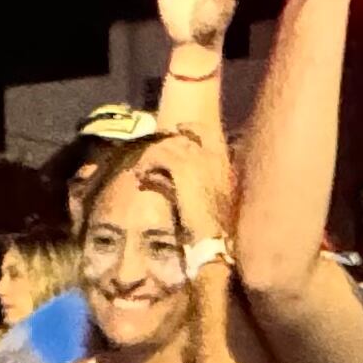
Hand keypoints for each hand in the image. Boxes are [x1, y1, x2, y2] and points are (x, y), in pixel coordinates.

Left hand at [136, 136, 230, 250]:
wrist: (212, 235)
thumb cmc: (210, 224)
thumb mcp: (205, 199)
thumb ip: (188, 183)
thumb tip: (160, 175)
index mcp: (222, 163)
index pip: (207, 133)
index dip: (190, 128)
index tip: (177, 129)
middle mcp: (211, 156)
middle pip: (181, 140)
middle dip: (162, 147)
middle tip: (147, 159)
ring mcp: (197, 160)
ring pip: (168, 146)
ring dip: (151, 157)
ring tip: (141, 170)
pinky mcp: (182, 169)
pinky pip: (159, 157)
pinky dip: (147, 165)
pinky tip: (140, 176)